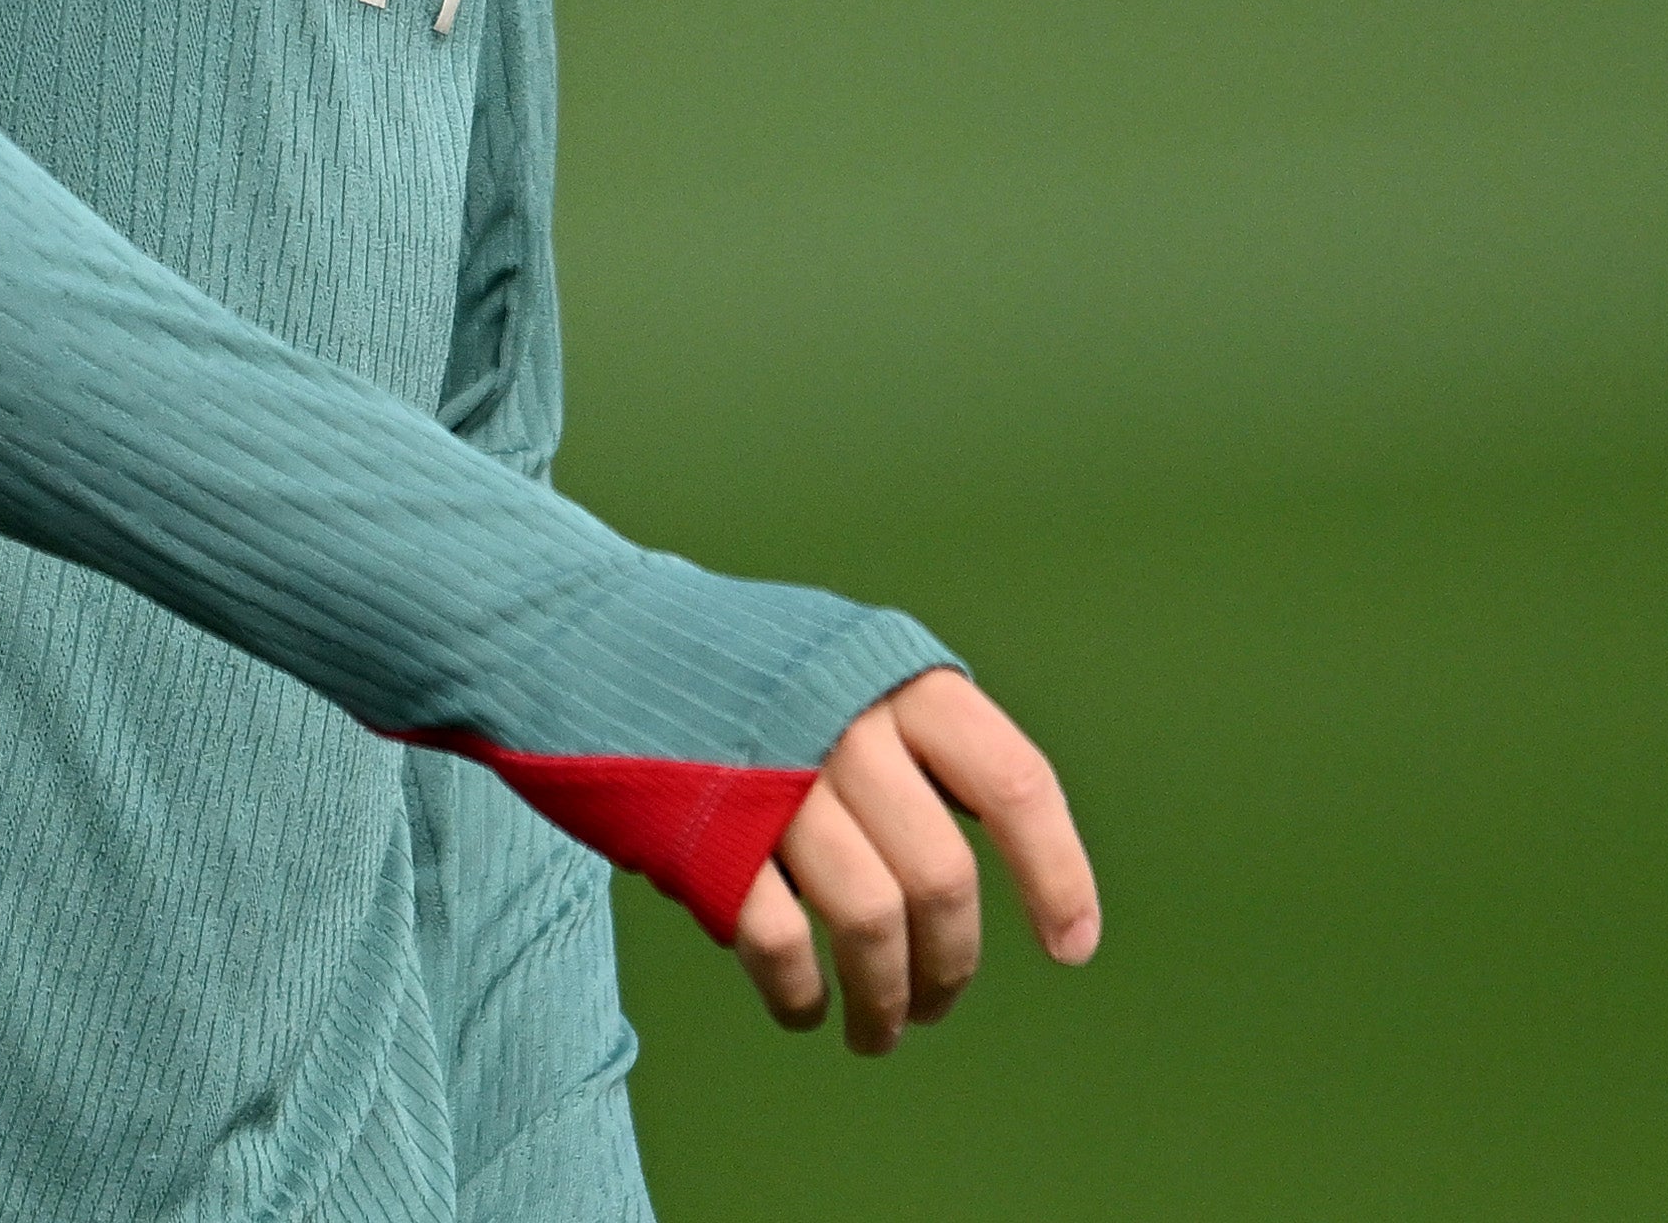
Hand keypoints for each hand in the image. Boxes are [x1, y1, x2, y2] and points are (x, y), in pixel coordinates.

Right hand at [731, 666, 1097, 1054]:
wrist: (595, 636)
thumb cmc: (742, 667)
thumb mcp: (848, 665)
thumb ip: (916, 735)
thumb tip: (997, 839)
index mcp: (898, 680)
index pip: (1014, 784)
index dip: (1057, 875)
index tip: (1072, 947)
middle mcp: (846, 725)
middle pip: (939, 876)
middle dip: (950, 965)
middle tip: (937, 1005)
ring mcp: (774, 779)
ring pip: (868, 920)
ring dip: (884, 998)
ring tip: (878, 1031)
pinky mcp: (703, 832)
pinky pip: (778, 940)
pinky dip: (800, 992)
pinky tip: (804, 1007)